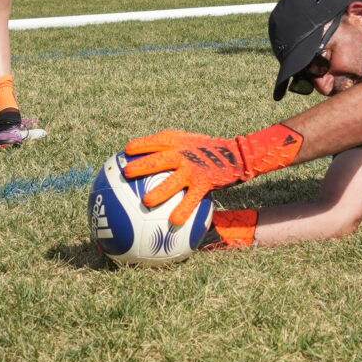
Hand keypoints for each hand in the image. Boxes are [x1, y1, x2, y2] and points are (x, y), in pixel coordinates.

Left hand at [122, 121, 302, 227]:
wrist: (236, 155)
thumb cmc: (207, 151)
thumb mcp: (190, 142)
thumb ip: (172, 148)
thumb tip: (149, 159)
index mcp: (178, 141)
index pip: (155, 140)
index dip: (139, 145)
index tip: (125, 151)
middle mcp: (183, 153)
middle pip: (158, 159)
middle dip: (141, 166)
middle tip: (126, 173)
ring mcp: (193, 168)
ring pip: (172, 181)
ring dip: (158, 192)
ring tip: (146, 202)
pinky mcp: (204, 182)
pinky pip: (191, 199)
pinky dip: (182, 210)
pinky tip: (173, 221)